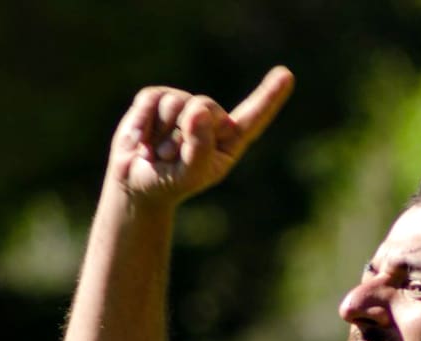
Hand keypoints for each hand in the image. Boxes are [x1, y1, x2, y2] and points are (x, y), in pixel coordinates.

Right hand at [107, 66, 294, 204]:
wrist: (134, 184)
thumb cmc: (169, 183)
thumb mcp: (189, 175)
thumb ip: (199, 148)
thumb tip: (199, 110)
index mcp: (228, 141)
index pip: (253, 118)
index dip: (269, 97)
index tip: (286, 76)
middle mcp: (210, 118)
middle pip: (205, 106)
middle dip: (185, 132)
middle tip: (171, 158)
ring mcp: (184, 105)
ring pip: (176, 103)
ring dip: (163, 133)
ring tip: (158, 152)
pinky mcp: (157, 98)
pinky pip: (152, 100)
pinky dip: (143, 124)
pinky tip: (141, 142)